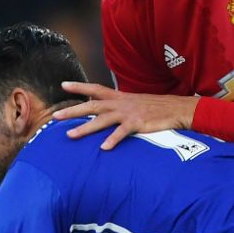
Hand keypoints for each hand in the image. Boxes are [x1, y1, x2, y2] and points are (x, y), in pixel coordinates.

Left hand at [58, 83, 197, 149]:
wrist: (178, 108)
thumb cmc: (158, 108)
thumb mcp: (136, 103)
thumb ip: (121, 106)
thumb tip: (109, 111)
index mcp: (120, 97)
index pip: (96, 89)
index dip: (80, 86)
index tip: (64, 85)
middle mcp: (121, 103)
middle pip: (92, 106)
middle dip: (73, 111)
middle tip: (55, 117)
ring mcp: (128, 113)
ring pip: (102, 120)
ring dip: (85, 128)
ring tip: (71, 135)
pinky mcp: (138, 123)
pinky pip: (122, 132)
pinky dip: (113, 140)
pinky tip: (104, 148)